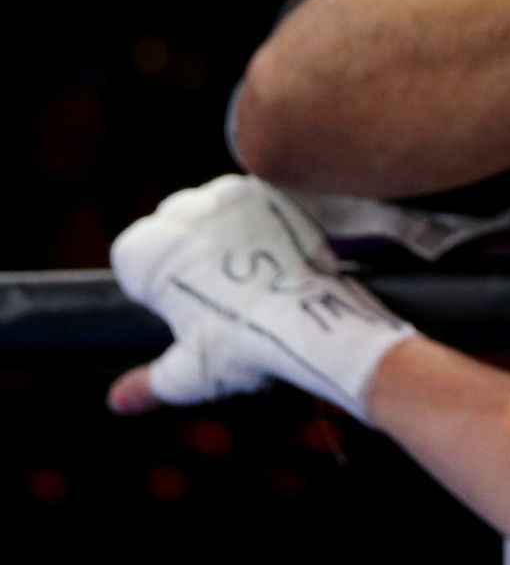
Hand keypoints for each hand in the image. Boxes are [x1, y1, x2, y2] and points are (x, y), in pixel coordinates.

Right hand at [108, 175, 416, 420]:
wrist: (309, 317)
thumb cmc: (242, 347)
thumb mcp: (188, 375)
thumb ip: (147, 384)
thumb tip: (117, 402)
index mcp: (142, 251)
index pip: (133, 259)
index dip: (157, 286)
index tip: (187, 307)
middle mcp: (177, 212)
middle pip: (170, 228)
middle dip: (187, 253)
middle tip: (222, 291)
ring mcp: (223, 196)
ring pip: (210, 209)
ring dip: (220, 231)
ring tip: (248, 272)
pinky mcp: (267, 190)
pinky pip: (251, 201)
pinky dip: (257, 221)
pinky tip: (273, 252)